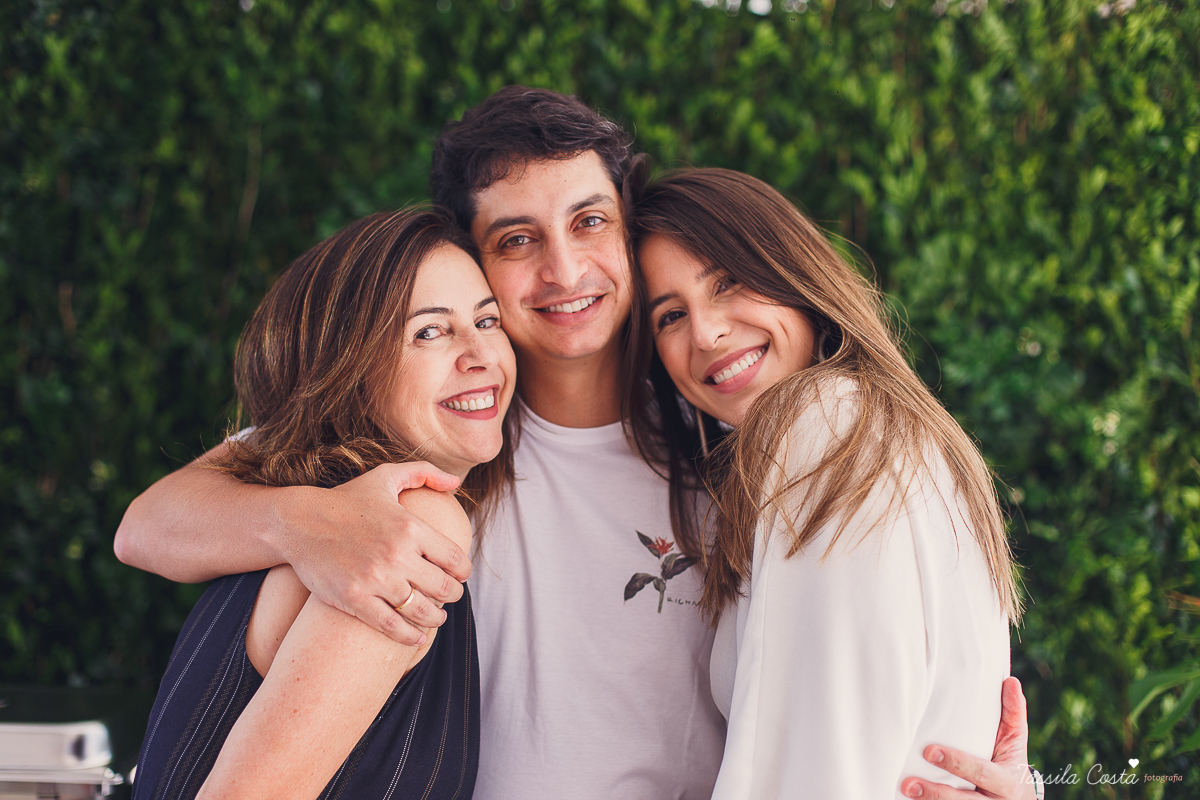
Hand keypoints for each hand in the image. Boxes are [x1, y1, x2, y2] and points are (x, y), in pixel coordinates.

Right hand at [273, 462, 468, 645]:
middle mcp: (397, 554)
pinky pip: (391, 626)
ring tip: (436, 618)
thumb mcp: (385, 477)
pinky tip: (417, 636)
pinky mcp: (354, 598)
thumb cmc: (345, 500)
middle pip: (443, 587)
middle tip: (450, 597)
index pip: (454, 559)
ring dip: (435, 618)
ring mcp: (375, 578)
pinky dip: (409, 636)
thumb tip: (456, 483)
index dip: (463, 571)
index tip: (460, 576)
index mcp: (410, 526)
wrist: (298, 522)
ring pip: (421, 610)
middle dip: (453, 595)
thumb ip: (424, 473)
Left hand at [900, 677, 1034, 798]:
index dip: (957, 763)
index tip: (930, 751)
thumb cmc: (1010, 760)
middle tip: (908, 784)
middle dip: (936, 793)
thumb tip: (1010, 681)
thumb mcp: (1015, 739)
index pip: (981, 772)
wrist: (1020, 798)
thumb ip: (1013, 712)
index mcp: (1007, 781)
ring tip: (905, 791)